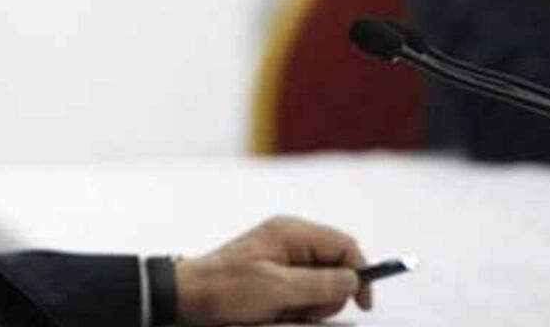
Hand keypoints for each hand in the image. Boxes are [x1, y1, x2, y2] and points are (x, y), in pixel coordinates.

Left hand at [174, 216, 372, 324]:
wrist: (186, 297)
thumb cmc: (226, 290)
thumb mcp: (277, 289)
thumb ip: (320, 283)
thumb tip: (354, 280)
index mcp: (292, 233)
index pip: (345, 245)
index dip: (361, 273)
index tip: (362, 304)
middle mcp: (291, 241)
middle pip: (336, 269)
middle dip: (326, 297)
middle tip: (298, 310)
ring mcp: (283, 260)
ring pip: (320, 288)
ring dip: (308, 307)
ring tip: (279, 314)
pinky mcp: (275, 279)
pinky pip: (301, 297)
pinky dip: (295, 310)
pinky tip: (273, 316)